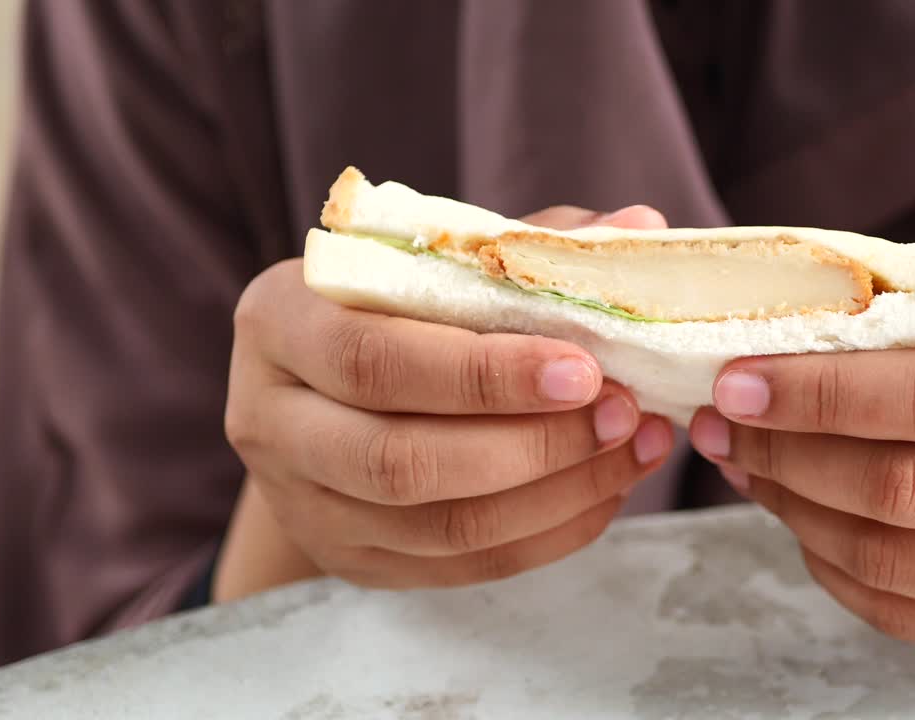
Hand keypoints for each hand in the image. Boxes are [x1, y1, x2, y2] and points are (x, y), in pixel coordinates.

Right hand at [215, 205, 674, 600]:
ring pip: (442, 526)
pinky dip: (552, 531)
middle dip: (532, 443)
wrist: (325, 394)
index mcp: (280, 322)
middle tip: (623, 410)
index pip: (372, 359)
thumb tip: (643, 225)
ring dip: (559, 492)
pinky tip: (606, 488)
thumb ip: (532, 244)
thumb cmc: (394, 305)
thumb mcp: (442, 258)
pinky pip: (466, 565)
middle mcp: (272, 421)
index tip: (582, 368)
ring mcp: (307, 505)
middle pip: (401, 460)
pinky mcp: (355, 559)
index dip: (483, 374)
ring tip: (633, 446)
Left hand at [690, 275, 914, 658]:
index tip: (738, 381)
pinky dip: (829, 562)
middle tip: (721, 425)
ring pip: (893, 560)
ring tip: (746, 466)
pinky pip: (904, 613)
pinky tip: (798, 515)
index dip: (823, 394)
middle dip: (785, 456)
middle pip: (905, 489)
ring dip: (792, 511)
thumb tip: (769, 308)